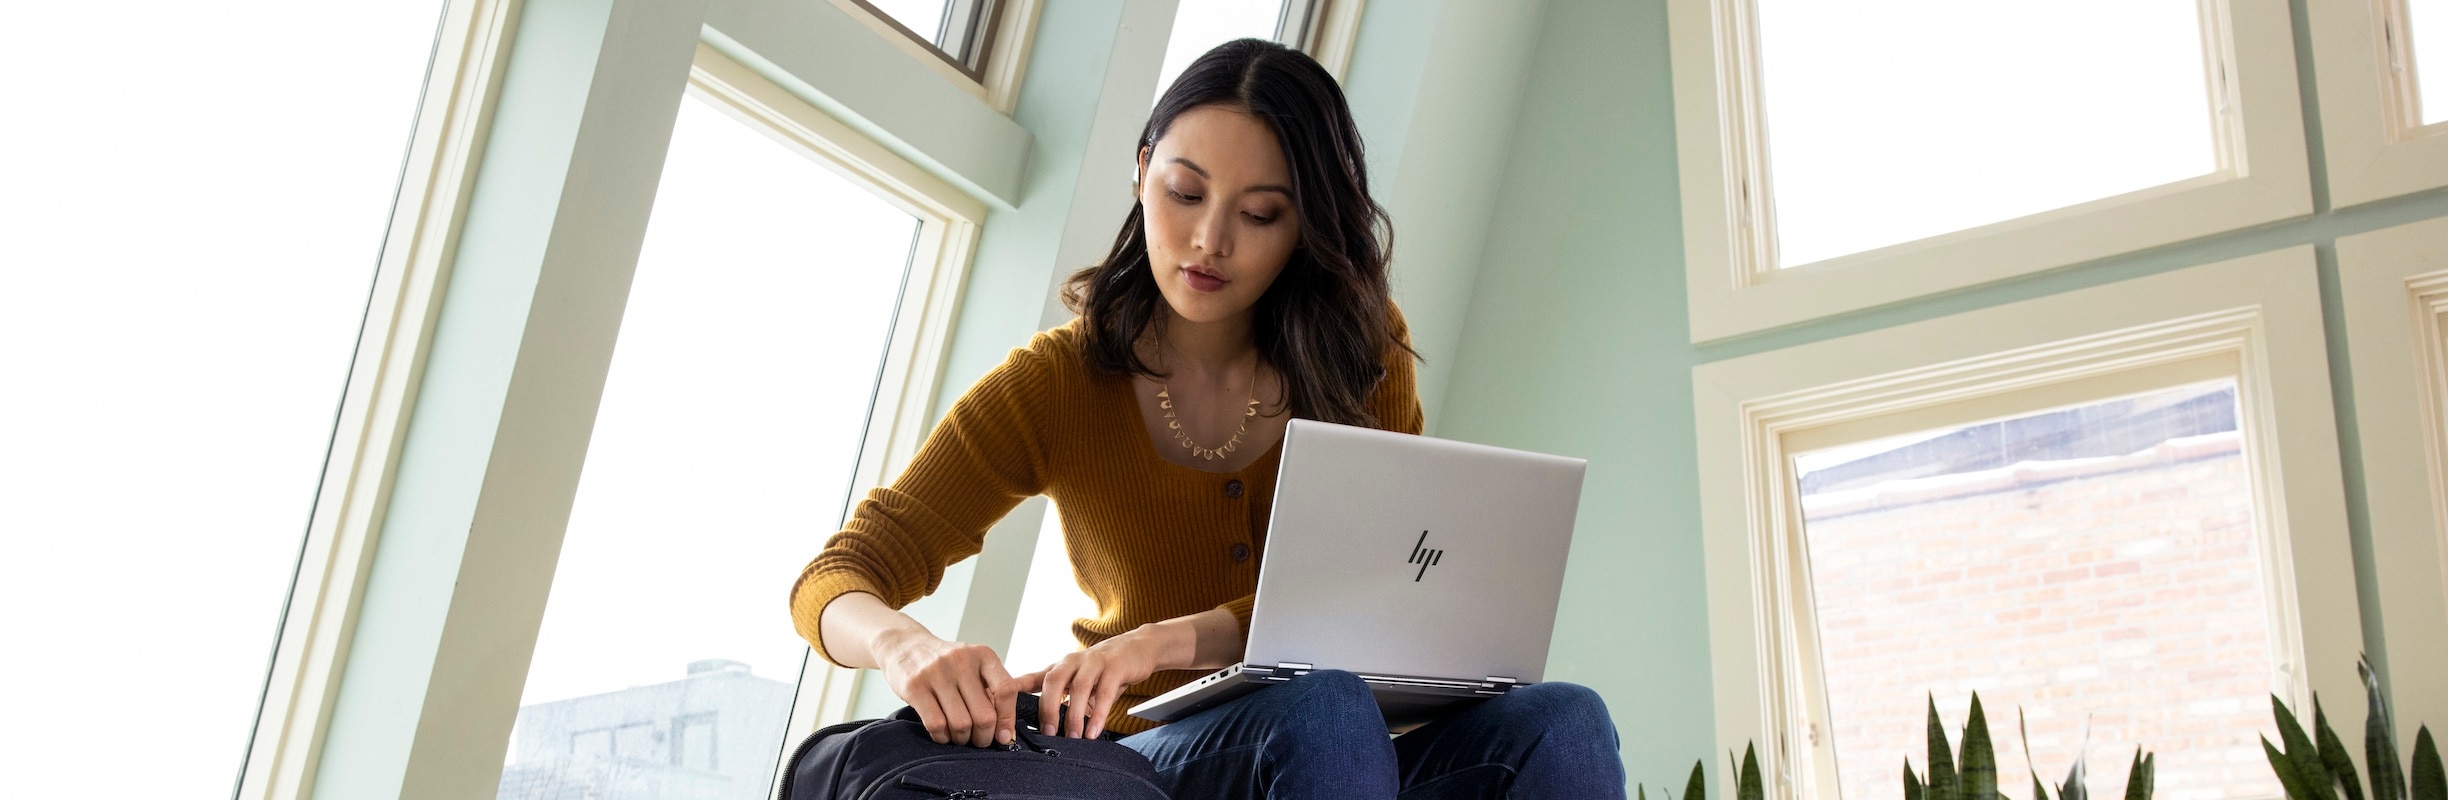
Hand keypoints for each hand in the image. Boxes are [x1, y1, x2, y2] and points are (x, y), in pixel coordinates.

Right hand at [875, 629, 1019, 747]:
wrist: (905, 646)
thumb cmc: (946, 664)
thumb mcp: (974, 665)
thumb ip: (993, 691)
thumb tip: (1007, 733)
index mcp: (983, 655)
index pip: (1006, 690)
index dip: (1008, 719)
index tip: (1004, 736)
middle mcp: (961, 660)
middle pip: (984, 714)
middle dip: (984, 737)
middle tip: (979, 740)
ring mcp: (936, 672)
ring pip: (960, 723)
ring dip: (962, 739)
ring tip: (960, 736)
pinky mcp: (914, 686)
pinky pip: (936, 724)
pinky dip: (943, 737)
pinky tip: (943, 733)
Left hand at [1014, 624, 1178, 738]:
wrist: (1138, 648)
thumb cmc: (1104, 668)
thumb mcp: (1079, 679)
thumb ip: (1061, 697)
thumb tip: (1040, 722)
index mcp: (1061, 666)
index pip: (1033, 677)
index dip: (1016, 690)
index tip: (1003, 708)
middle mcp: (1074, 661)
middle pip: (1053, 680)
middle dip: (1048, 707)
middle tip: (1048, 732)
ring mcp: (1095, 662)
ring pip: (1080, 687)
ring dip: (1074, 715)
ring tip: (1073, 737)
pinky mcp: (1117, 667)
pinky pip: (1106, 692)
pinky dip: (1099, 714)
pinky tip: (1094, 731)